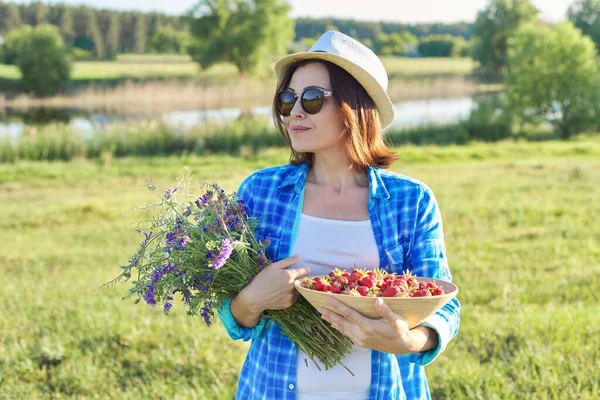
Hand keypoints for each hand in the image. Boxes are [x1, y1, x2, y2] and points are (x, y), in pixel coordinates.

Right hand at [242, 254, 310, 312]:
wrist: (254, 298)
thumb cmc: (262, 280)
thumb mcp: (272, 267)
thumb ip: (287, 261)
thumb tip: (298, 256)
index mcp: (289, 275)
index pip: (302, 272)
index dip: (305, 270)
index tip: (308, 269)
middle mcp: (292, 286)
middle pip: (301, 281)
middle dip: (299, 279)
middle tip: (290, 279)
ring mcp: (291, 296)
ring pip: (298, 290)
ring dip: (295, 288)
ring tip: (284, 287)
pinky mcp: (288, 304)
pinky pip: (293, 298)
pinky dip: (290, 295)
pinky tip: (282, 293)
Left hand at [320, 297, 435, 353]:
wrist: (403, 346)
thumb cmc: (400, 330)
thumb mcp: (396, 320)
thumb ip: (386, 311)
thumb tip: (378, 301)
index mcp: (368, 327)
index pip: (349, 314)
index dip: (338, 306)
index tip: (328, 299)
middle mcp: (362, 334)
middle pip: (342, 322)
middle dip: (330, 314)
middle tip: (318, 307)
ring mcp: (360, 340)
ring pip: (343, 329)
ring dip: (332, 321)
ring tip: (322, 314)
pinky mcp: (361, 343)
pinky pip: (347, 334)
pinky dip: (339, 328)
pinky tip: (334, 324)